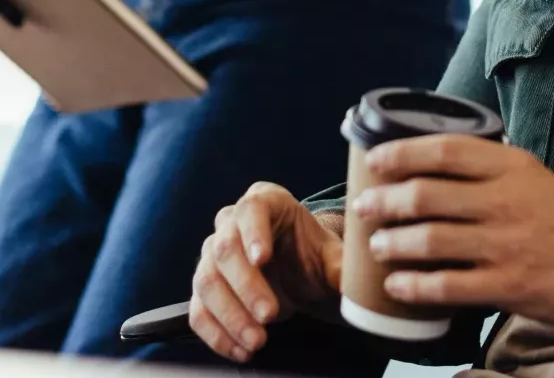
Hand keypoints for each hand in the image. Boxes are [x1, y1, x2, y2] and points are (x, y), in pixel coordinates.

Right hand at [189, 182, 345, 362]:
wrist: (297, 275)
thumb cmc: (311, 256)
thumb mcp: (329, 257)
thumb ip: (340, 267)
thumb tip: (355, 284)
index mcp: (264, 202)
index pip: (251, 209)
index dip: (254, 233)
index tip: (262, 259)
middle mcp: (230, 224)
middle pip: (225, 248)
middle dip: (246, 285)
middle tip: (269, 315)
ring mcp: (212, 256)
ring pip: (207, 281)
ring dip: (230, 315)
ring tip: (257, 341)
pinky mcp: (204, 288)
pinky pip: (198, 310)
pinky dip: (216, 333)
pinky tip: (239, 350)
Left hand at [354, 136, 553, 328]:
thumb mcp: (532, 178)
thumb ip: (487, 170)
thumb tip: (426, 165)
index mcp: (513, 167)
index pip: (445, 150)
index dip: (401, 153)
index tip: (375, 162)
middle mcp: (507, 201)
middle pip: (427, 195)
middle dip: (384, 201)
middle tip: (364, 207)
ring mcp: (508, 245)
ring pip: (431, 240)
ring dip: (393, 243)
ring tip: (377, 245)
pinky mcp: (510, 285)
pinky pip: (449, 285)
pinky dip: (415, 285)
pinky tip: (396, 285)